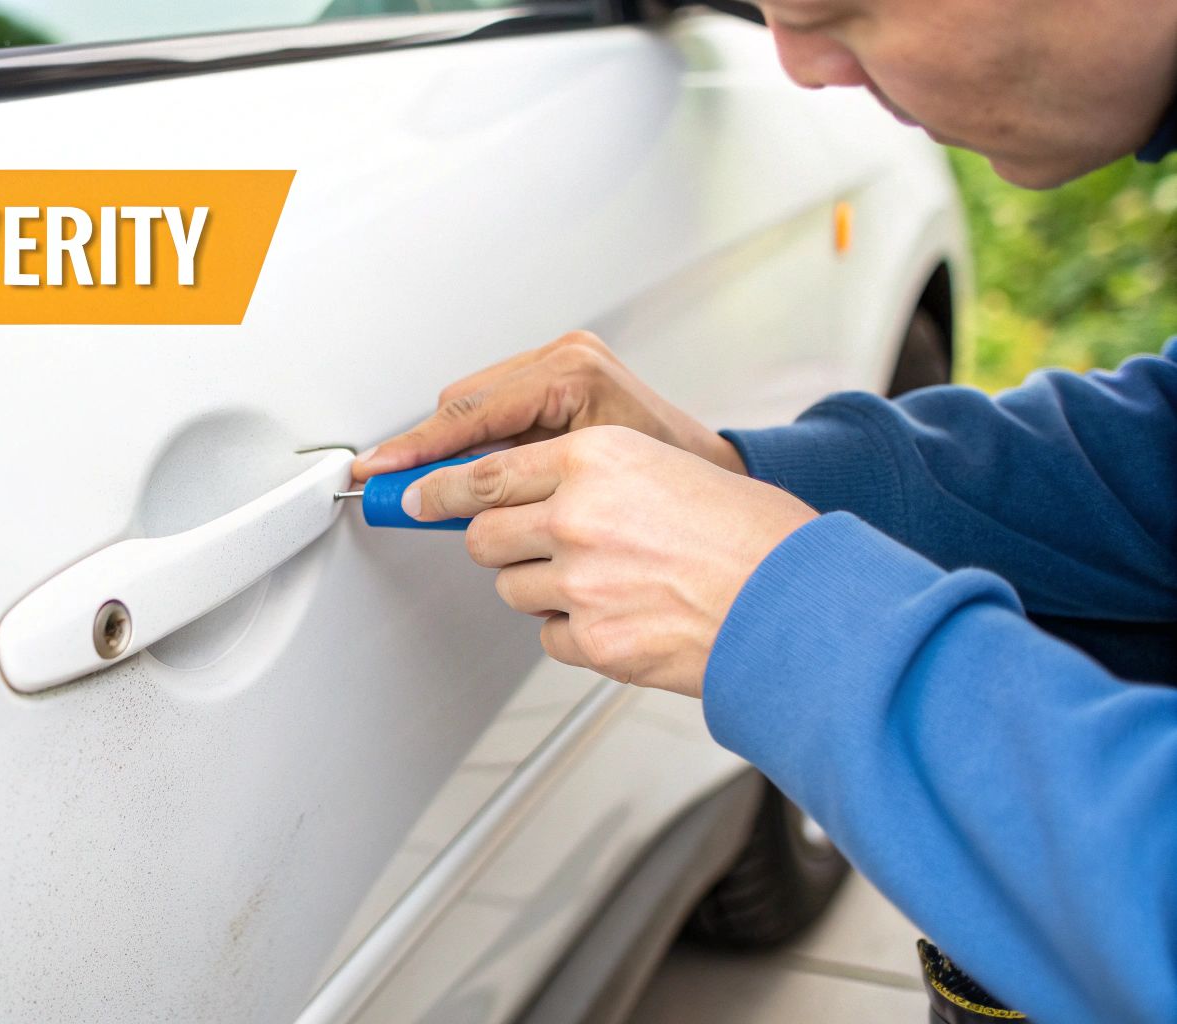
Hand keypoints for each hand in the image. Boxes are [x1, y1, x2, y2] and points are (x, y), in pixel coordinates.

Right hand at [352, 331, 744, 481]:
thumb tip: (446, 497)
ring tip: (434, 489)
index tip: (382, 471)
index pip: (472, 411)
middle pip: (463, 403)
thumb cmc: (669, 483)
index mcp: (572, 372)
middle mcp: (564, 356)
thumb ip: (511, 485)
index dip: (418, 448)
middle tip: (397, 492)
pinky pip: (492, 404)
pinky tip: (471, 471)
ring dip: (451, 446)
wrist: (709, 472)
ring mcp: (559, 359)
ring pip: (471, 402)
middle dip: (428, 450)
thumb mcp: (579, 486)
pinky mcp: (556, 372)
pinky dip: (474, 439)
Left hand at [410, 427, 815, 696]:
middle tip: (527, 546)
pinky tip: (625, 616)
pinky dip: (574, 631)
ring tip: (608, 581)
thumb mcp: (665, 469)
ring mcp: (581, 582)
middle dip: (497, 542)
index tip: (414, 493)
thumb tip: (521, 489)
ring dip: (541, 587)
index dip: (439, 488)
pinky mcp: (593, 640)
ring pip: (512, 588)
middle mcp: (579, 515)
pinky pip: (549, 635)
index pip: (483, 472)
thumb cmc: (752, 536)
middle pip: (483, 534)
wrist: (799, 602)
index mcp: (597, 457)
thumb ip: (590, 475)